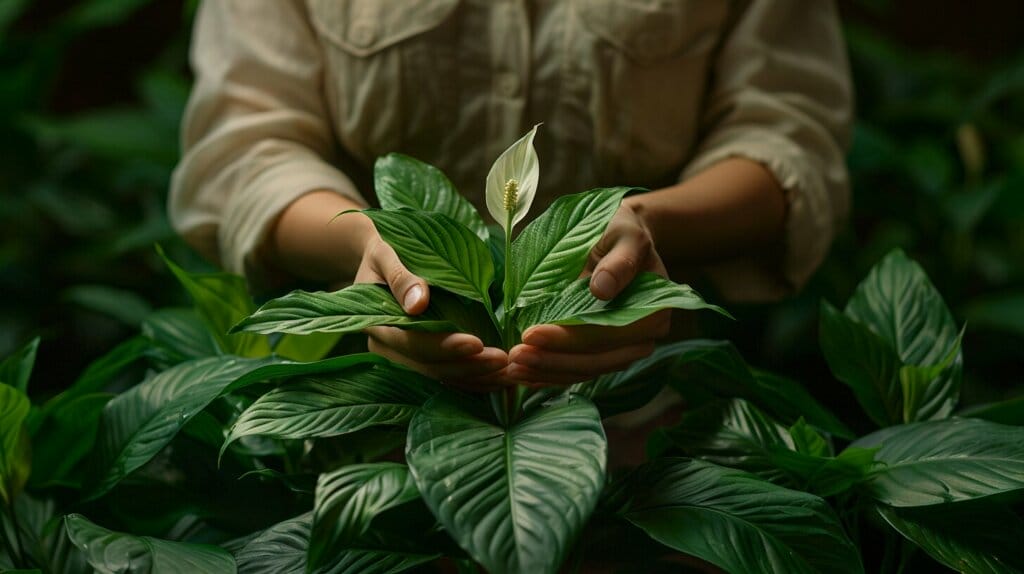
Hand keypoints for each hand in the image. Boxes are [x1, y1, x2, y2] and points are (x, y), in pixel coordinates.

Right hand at [355, 235, 510, 390]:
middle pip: (431, 368)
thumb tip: (418, 304)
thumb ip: (401, 277)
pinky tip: (502, 377)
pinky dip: (476, 379)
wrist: (381, 261)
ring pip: (443, 379)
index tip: (477, 344)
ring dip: (478, 379)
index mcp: (378, 324)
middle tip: (505, 361)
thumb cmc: (386, 250)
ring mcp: (404, 360)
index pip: (412, 343)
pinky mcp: (421, 362)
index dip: (444, 346)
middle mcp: (389, 349)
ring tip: (511, 374)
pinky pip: (450, 377)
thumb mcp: (387, 254)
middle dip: (469, 367)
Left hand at [507, 202, 669, 384]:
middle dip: (551, 361)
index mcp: (653, 313)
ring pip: (583, 371)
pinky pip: (575, 371)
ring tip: (511, 368)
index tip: (531, 333)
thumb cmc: (621, 231)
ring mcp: (622, 351)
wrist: (617, 238)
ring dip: (545, 373)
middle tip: (513, 356)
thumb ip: (619, 262)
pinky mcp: (602, 354)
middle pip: (594, 360)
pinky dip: (548, 375)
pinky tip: (521, 375)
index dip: (569, 338)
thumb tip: (602, 290)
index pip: (607, 334)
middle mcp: (642, 340)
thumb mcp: (625, 235)